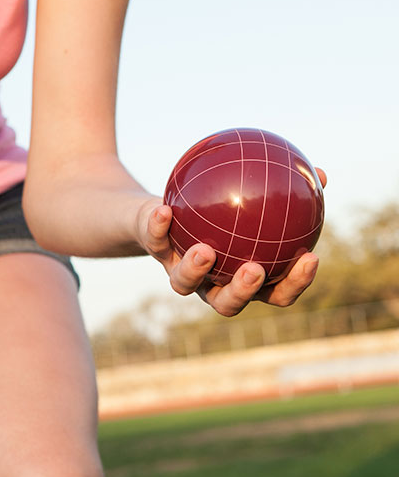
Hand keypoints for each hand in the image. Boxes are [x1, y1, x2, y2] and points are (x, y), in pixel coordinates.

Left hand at [140, 168, 326, 316]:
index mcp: (238, 276)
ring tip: (205, 250)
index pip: (273, 291)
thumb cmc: (217, 206)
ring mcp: (178, 271)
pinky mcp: (153, 250)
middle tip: (255, 270)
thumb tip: (323, 173)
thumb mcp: (248, 194)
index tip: (311, 258)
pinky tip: (165, 210)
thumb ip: (282, 190)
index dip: (293, 284)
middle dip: (242, 293)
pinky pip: (154, 240)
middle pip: (227, 303)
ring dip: (195, 270)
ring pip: (184, 285)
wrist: (161, 209)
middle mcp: (209, 282)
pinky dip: (158, 227)